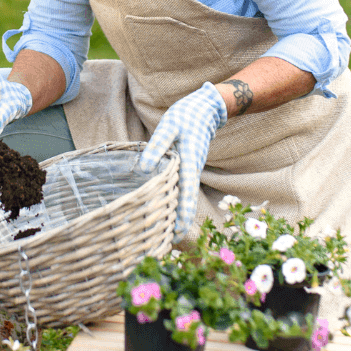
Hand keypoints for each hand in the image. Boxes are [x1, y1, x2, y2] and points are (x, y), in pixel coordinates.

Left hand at [137, 82, 228, 236]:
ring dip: (179, 213)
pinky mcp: (188, 166)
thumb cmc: (186, 114)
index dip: (182, 214)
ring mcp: (192, 168)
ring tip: (167, 233)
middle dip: (181, 222)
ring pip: (186, 196)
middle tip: (170, 242)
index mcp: (190, 162)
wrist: (207, 107)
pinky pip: (184, 188)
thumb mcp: (168, 126)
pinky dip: (178, 201)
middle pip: (187, 201)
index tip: (178, 232)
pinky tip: (168, 208)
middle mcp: (193, 169)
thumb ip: (157, 146)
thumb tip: (144, 168)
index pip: (186, 193)